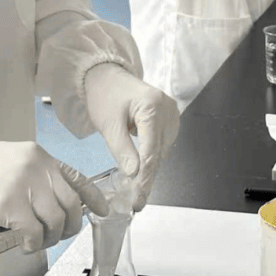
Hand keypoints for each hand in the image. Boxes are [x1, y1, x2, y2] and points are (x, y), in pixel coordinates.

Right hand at [0, 132, 108, 252]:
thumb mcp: (13, 162)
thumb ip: (36, 179)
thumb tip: (54, 209)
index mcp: (40, 157)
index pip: (77, 178)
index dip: (94, 198)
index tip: (103, 211)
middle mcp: (37, 168)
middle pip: (71, 204)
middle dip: (70, 226)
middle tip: (58, 235)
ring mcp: (24, 185)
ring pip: (56, 220)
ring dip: (50, 237)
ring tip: (36, 240)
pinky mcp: (10, 204)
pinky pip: (34, 232)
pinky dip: (33, 243)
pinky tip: (24, 243)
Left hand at [84, 63, 179, 211]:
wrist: (106, 75)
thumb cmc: (104, 95)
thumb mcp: (108, 125)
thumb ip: (122, 150)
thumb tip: (135, 175)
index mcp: (153, 107)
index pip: (151, 152)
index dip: (145, 179)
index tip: (139, 200)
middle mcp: (168, 109)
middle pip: (159, 153)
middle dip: (147, 175)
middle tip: (135, 198)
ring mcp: (172, 111)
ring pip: (162, 150)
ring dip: (150, 165)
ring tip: (135, 180)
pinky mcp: (170, 115)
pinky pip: (163, 142)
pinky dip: (152, 153)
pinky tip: (140, 159)